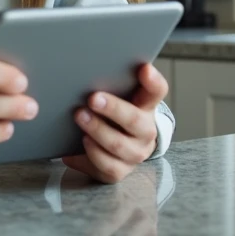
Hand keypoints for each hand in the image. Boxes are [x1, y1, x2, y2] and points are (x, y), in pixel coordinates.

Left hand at [62, 63, 167, 183]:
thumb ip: (109, 82)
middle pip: (134, 120)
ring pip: (119, 145)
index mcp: (146, 106)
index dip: (152, 81)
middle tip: (92, 98)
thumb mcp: (116, 97)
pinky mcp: (120, 171)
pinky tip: (78, 144)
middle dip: (113, 109)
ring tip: (80, 117)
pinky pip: (107, 167)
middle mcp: (145, 131)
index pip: (156, 91)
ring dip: (97, 131)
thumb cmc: (113, 115)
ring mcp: (134, 153)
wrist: (119, 146)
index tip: (144, 68)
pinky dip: (91, 155)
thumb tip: (82, 64)